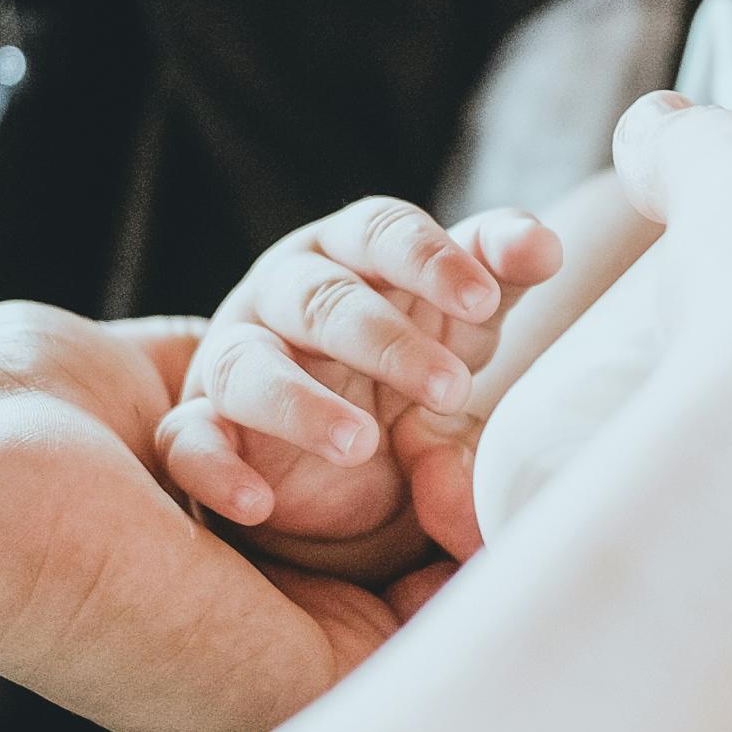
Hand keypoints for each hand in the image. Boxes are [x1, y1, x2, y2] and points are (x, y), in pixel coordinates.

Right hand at [159, 198, 560, 559]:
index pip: (380, 230)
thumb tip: (544, 244)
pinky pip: (187, 443)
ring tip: (361, 444)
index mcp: (352, 255)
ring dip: (301, 402)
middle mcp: (284, 296)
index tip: (486, 299)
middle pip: (319, 296)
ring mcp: (235, 360)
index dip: (429, 259)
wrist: (351, 463)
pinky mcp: (201, 430)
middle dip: (385, 338)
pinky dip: (215, 470)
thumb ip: (498, 272)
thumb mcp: (461, 322)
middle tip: (453, 388)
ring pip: (245, 364)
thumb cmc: (410, 362)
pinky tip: (257, 501)